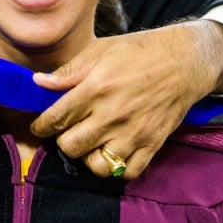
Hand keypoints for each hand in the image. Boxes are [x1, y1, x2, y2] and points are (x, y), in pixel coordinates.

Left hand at [30, 20, 222, 178]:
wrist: (184, 62)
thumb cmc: (139, 52)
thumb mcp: (100, 50)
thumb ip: (68, 71)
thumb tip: (38, 83)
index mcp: (96, 88)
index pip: (56, 119)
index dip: (41, 126)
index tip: (40, 126)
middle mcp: (113, 115)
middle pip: (71, 147)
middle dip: (62, 140)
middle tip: (67, 131)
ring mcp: (134, 133)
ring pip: (96, 166)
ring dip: (87, 157)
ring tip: (89, 143)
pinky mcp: (152, 145)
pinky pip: (126, 172)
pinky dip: (115, 168)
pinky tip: (111, 151)